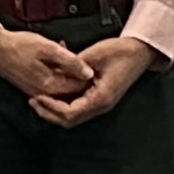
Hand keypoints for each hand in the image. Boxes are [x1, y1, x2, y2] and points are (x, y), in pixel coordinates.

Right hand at [0, 27, 92, 102]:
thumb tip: (89, 73)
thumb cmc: (18, 46)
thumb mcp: (49, 48)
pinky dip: (57, 72)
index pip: (80, 87)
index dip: (86, 73)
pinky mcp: (34, 89)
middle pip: (73, 89)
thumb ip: (71, 62)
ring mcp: (38, 93)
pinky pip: (53, 84)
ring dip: (67, 71)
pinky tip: (53, 59)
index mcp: (50, 86)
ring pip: (64, 86)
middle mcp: (45, 94)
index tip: (84, 59)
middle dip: (77, 72)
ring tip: (62, 53)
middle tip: (71, 53)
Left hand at [36, 36, 155, 129]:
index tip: (38, 97)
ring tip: (38, 98)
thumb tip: (54, 75)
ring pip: (72, 117)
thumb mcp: (95, 55)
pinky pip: (77, 107)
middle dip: (49, 113)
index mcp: (101, 97)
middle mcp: (101, 105)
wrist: (140, 52)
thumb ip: (73, 67)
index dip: (51, 107)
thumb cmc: (122, 52)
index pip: (70, 113)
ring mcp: (100, 104)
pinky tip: (52, 94)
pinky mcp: (98, 98)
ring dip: (54, 110)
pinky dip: (63, 104)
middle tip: (32, 100)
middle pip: (69, 121)